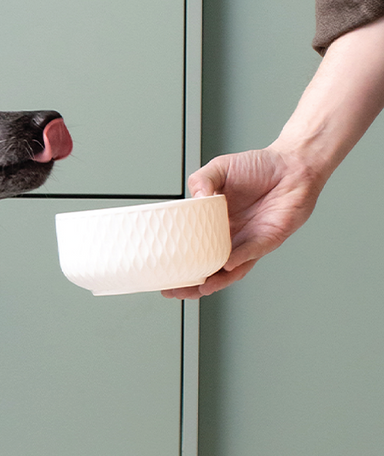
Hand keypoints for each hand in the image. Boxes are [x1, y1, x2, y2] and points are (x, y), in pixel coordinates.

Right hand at [161, 146, 325, 298]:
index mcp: (216, 224)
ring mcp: (249, 242)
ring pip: (229, 271)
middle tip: (171, 291)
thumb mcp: (219, 168)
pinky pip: (251, 253)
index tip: (161, 275)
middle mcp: (231, 238)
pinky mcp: (269, 240)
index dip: (179, 264)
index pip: (193, 250)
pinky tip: (226, 265)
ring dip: (214, 282)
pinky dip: (239, 260)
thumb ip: (201, 180)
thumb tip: (193, 199)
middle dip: (190, 284)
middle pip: (207, 269)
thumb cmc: (259, 167)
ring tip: (198, 288)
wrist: (293, 165)